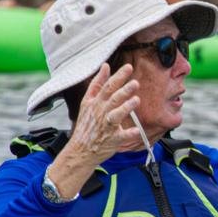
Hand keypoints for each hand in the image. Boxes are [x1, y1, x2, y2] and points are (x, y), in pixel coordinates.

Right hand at [47, 64, 142, 195]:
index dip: (118, 76)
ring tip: (136, 100)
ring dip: (126, 108)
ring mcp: (106, 126)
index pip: (107, 86)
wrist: (80, 150)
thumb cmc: (86, 125)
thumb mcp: (87, 102)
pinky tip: (137, 131)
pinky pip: (121, 136)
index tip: (128, 68)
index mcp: (95, 102)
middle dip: (124, 90)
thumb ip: (97, 83)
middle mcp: (100, 112)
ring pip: (116, 115)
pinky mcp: (112, 139)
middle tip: (135, 83)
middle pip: (113, 98)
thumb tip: (105, 66)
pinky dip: (128, 134)